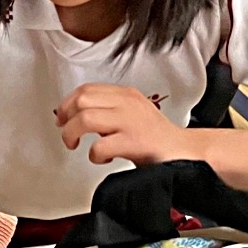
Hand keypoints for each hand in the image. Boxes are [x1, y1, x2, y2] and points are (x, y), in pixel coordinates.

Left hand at [55, 83, 199, 165]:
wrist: (185, 153)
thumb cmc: (156, 138)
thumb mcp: (131, 113)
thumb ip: (107, 109)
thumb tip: (73, 115)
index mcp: (126, 95)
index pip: (86, 89)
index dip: (67, 103)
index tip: (62, 118)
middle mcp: (127, 104)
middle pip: (82, 100)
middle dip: (66, 118)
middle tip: (67, 134)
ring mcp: (131, 122)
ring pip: (86, 118)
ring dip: (72, 134)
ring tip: (76, 145)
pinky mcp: (134, 142)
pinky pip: (100, 146)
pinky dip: (94, 155)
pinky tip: (102, 158)